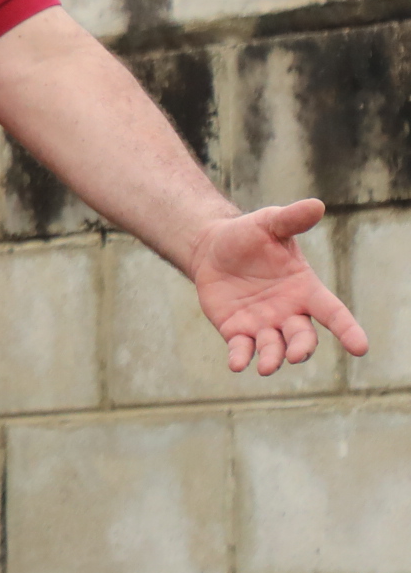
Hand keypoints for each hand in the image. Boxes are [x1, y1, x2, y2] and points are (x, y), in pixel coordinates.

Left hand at [187, 200, 369, 375]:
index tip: (361, 348)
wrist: (212, 248)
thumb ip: (291, 219)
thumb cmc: (249, 235)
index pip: (333, 313)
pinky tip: (237, 365)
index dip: (348, 330)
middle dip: (302, 348)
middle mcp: (289, 312)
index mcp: (305, 289)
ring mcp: (263, 324)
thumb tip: (315, 205)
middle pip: (304, 337)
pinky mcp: (236, 331)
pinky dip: (241, 358)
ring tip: (266, 366)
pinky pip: (242, 349)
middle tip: (296, 354)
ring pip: (274, 349)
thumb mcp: (269, 223)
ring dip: (273, 358)